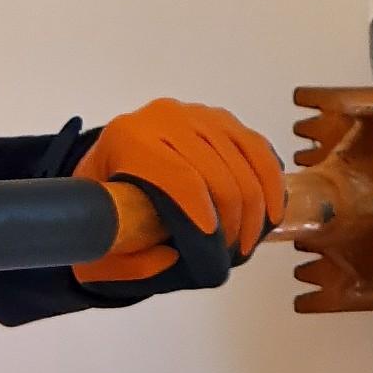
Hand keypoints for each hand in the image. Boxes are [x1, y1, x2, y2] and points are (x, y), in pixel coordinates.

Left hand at [71, 99, 284, 294]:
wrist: (110, 166)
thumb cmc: (105, 205)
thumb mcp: (101, 237)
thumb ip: (130, 258)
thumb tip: (174, 256)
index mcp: (129, 139)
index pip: (178, 176)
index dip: (202, 213)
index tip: (214, 246)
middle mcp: (164, 117)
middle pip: (218, 170)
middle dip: (234, 218)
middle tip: (233, 253)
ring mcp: (197, 114)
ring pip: (245, 159)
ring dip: (255, 206)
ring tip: (248, 241)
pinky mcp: (222, 119)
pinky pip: (258, 148)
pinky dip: (271, 182)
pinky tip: (271, 213)